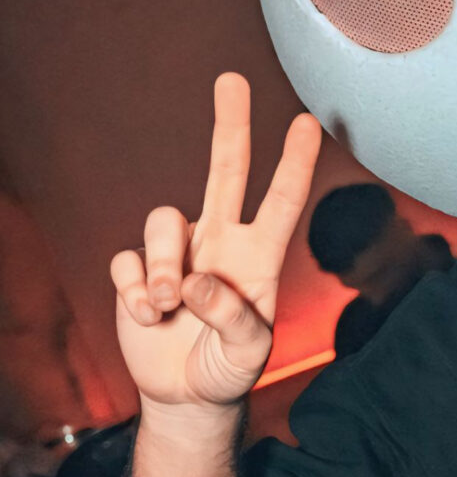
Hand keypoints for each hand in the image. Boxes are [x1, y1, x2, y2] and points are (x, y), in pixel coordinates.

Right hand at [110, 74, 321, 411]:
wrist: (188, 396)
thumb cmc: (229, 369)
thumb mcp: (247, 353)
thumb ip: (232, 318)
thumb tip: (197, 281)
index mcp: (258, 257)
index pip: (283, 201)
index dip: (295, 162)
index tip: (309, 122)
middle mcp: (220, 242)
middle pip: (225, 171)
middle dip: (231, 126)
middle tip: (231, 80)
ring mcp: (179, 254)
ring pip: (162, 222)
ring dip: (161, 266)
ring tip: (167, 308)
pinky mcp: (138, 272)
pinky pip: (127, 262)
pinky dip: (134, 292)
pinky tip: (147, 319)